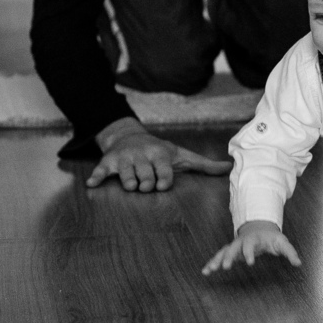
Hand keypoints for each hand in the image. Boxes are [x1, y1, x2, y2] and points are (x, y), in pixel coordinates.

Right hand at [87, 117, 231, 191]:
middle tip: (146, 186)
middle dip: (146, 183)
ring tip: (132, 185)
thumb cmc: (162, 152)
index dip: (163, 179)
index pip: (163, 170)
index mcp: (160, 154)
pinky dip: (97, 177)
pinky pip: (102, 170)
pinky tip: (92, 184)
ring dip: (128, 183)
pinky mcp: (109, 162)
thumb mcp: (182, 156)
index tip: (162, 185)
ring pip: (126, 176)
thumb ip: (205, 164)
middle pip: (144, 176)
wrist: (131, 137)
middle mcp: (142, 155)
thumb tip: (230, 168)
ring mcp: (125, 159)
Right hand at [202, 220, 300, 274]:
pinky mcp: (230, 251)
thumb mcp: (282, 242)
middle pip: (233, 248)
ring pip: (223, 252)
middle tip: (226, 267)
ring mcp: (234, 245)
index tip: (249, 263)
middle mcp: (241, 241)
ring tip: (208, 270)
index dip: (249, 253)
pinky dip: (212, 262)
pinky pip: (219, 256)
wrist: (260, 227)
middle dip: (229, 257)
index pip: (250, 245)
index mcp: (254, 239)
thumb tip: (299, 263)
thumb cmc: (272, 237)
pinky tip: (205, 271)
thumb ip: (290, 252)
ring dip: (216, 260)